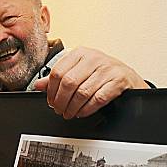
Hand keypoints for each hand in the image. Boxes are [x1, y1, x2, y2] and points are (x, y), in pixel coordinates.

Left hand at [33, 46, 148, 118]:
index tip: (50, 101)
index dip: (51, 90)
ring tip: (69, 113)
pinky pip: (98, 99)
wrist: (128, 76)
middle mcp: (94, 58)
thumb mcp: (79, 71)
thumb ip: (59, 77)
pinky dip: (87, 109)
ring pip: (82, 92)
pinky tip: (82, 112)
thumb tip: (38, 85)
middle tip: (59, 110)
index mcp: (80, 53)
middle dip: (61, 101)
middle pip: (68, 83)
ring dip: (72, 108)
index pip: (58, 72)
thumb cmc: (101, 73)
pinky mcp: (118, 80)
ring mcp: (107, 69)